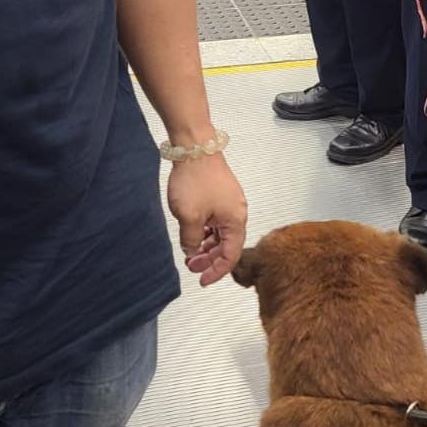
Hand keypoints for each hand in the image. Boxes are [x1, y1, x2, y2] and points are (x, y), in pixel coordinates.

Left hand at [167, 154, 247, 286]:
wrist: (195, 147)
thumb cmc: (196, 178)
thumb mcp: (189, 218)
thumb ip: (192, 240)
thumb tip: (192, 251)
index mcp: (235, 222)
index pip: (230, 256)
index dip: (216, 271)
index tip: (203, 280)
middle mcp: (237, 213)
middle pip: (227, 245)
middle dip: (209, 258)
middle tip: (192, 267)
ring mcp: (229, 203)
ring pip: (221, 232)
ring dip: (206, 244)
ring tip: (190, 251)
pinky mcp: (221, 194)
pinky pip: (216, 220)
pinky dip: (206, 230)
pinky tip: (194, 233)